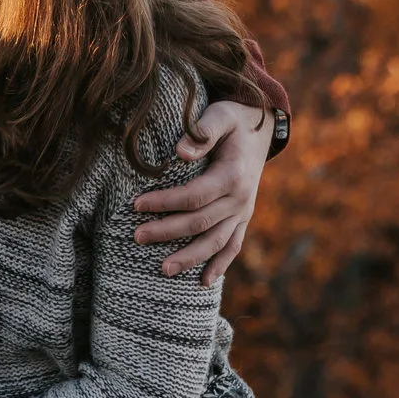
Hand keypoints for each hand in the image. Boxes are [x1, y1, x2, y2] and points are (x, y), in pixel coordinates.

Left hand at [132, 98, 267, 285]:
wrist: (261, 126)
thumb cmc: (233, 119)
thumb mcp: (220, 116)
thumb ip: (202, 132)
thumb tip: (180, 152)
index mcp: (233, 176)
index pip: (194, 196)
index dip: (165, 202)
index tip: (137, 205)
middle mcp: (241, 199)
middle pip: (200, 223)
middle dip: (168, 232)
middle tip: (137, 237)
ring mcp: (244, 211)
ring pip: (217, 242)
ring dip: (190, 258)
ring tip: (163, 270)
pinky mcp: (244, 217)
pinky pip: (233, 245)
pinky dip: (220, 264)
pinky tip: (203, 281)